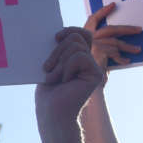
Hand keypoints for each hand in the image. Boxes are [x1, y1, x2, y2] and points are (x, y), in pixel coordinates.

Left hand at [35, 27, 101, 142]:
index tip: (55, 37)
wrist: (51, 112)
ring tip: (54, 77)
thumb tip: (60, 33)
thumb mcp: (51, 65)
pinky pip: (80, 57)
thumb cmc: (48, 93)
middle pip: (76, 37)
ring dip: (59, 61)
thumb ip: (60, 49)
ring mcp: (93, 67)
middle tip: (47, 68)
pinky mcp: (96, 74)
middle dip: (57, 50)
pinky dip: (67, 67)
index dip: (70, 30)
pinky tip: (64, 81)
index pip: (81, 34)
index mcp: (77, 58)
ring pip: (76, 46)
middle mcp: (88, 61)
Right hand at [83, 2, 141, 79]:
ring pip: (116, 42)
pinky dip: (121, 58)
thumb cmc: (87, 71)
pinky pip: (115, 52)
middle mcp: (87, 38)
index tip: (112, 5)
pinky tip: (127, 61)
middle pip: (111, 29)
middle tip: (139, 29)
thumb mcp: (94, 55)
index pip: (93, 19)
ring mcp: (92, 43)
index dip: (102, 11)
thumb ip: (101, 45)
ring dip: (129, 46)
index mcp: (84, 35)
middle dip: (127, 28)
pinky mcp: (98, 50)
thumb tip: (118, 41)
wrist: (79, 82)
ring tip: (138, 50)